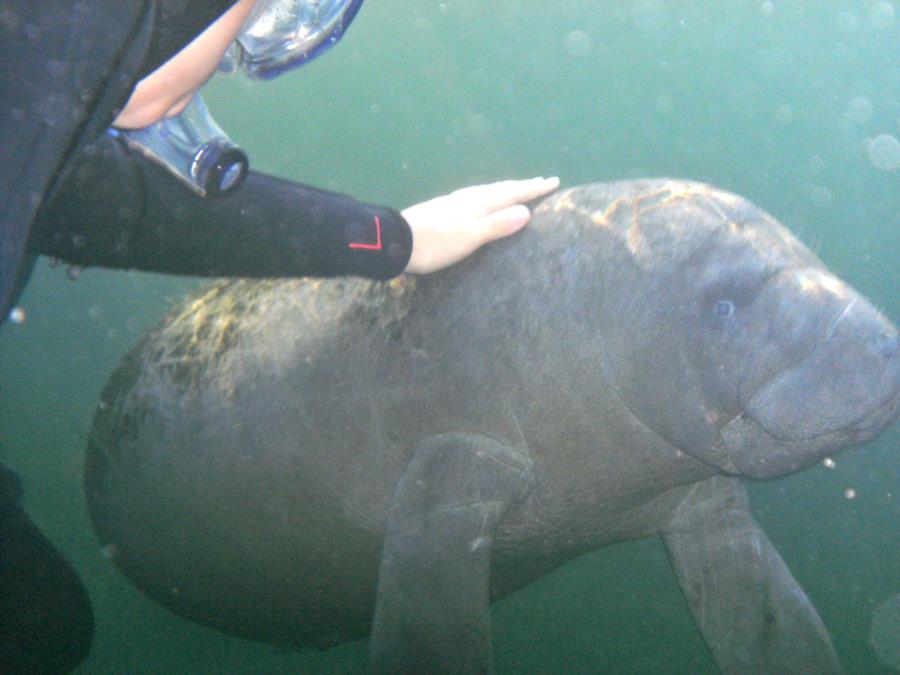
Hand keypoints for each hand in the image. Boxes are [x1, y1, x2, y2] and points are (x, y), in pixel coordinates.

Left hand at [401, 176, 559, 273]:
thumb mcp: (468, 238)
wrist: (394, 241)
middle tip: (541, 180)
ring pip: (486, 191)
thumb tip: (526, 211)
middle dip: (522, 185)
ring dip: (504, 188)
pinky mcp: (441, 209)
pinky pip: (474, 196)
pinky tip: (478, 200)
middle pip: (500, 188)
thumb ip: (496, 225)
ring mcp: (452, 202)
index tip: (554, 181)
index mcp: (476, 204)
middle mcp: (466, 198)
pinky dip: (486, 195)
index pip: (511, 193)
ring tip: (515, 188)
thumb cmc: (433, 244)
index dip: (533, 189)